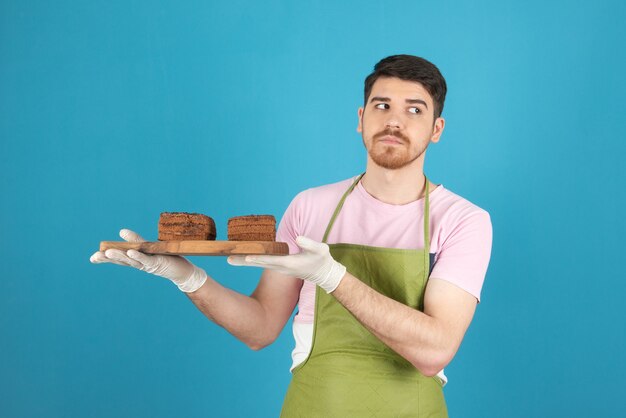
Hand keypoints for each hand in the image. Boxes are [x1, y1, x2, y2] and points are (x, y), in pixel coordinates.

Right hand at [90, 229, 207, 292]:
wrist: (184, 271)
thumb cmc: (167, 259)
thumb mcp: (150, 247)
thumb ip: (136, 240)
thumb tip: (121, 232)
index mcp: (137, 260)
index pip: (119, 259)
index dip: (106, 259)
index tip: (92, 258)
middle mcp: (140, 264)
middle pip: (122, 261)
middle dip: (108, 258)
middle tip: (94, 257)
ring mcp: (148, 265)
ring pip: (131, 261)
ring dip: (119, 257)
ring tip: (107, 253)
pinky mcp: (157, 264)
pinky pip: (146, 260)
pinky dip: (138, 256)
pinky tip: (130, 252)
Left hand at [227, 236, 345, 292]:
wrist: (324, 274)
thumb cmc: (322, 260)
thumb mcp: (320, 250)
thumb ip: (309, 244)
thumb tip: (297, 237)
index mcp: (289, 263)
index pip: (270, 260)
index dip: (258, 258)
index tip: (246, 257)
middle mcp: (281, 267)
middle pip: (259, 263)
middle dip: (244, 260)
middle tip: (227, 259)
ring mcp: (279, 267)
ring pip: (259, 263)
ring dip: (244, 261)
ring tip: (229, 258)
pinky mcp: (280, 266)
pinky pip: (263, 262)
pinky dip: (252, 260)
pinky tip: (243, 257)